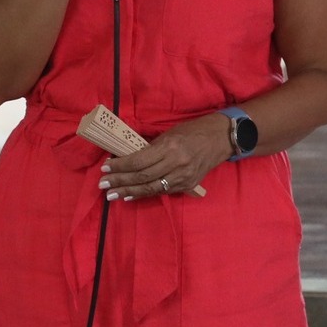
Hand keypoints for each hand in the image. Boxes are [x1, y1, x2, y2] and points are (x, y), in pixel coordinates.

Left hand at [100, 114, 231, 200]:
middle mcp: (177, 163)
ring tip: (113, 195)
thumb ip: (152, 146)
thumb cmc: (194, 130)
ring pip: (151, 188)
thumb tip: (129, 155)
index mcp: (170, 146)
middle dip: (121, 181)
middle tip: (103, 185)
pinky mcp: (188, 184)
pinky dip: (145, 194)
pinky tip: (131, 196)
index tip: (105, 168)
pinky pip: (162, 191)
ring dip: (129, 192)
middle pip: (143, 176)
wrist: (222, 138)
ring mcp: (183, 176)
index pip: (140, 160)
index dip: (121, 166)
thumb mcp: (171, 134)